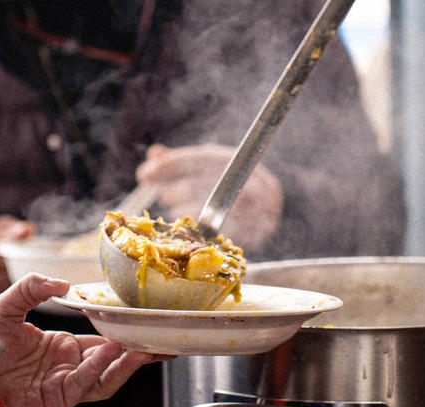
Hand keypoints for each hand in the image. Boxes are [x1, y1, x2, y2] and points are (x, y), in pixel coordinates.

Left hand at [0, 273, 166, 406]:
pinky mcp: (58, 401)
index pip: (103, 341)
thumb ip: (31, 288)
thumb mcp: (6, 305)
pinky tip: (113, 352)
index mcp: (63, 347)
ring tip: (144, 348)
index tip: (146, 324)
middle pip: (114, 362)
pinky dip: (100, 368)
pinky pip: (84, 384)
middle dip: (140, 353)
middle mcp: (70, 367)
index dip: (126, 334)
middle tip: (165, 341)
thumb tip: (63, 283)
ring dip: (127, 364)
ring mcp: (66, 385)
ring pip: (106, 377)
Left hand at [136, 143, 283, 251]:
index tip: (144, 173)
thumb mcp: (211, 168)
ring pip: (215, 212)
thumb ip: (183, 162)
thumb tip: (154, 154)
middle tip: (163, 195)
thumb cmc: (236, 188)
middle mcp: (257, 182)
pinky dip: (202, 233)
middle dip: (178, 190)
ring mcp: (262, 209)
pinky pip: (225, 235)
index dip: (172, 165)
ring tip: (175, 210)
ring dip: (187, 212)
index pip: (204, 158)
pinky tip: (189, 230)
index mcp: (244, 161)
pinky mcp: (261, 232)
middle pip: (209, 184)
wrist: (280, 211)